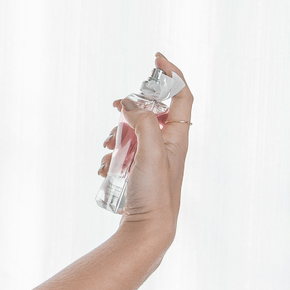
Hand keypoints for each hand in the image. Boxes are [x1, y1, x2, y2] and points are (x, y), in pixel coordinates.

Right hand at [99, 53, 191, 236]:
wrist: (147, 230)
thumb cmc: (155, 193)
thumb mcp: (149, 151)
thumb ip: (141, 121)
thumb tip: (129, 102)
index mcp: (177, 136)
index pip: (182, 95)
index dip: (172, 73)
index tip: (156, 59)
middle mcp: (167, 144)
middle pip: (150, 111)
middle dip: (129, 110)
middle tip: (116, 110)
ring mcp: (153, 158)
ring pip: (132, 132)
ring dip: (116, 135)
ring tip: (109, 149)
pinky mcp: (139, 171)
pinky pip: (123, 152)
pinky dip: (112, 155)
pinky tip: (107, 169)